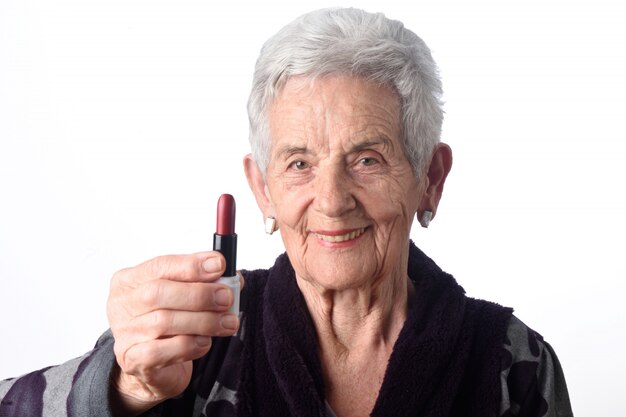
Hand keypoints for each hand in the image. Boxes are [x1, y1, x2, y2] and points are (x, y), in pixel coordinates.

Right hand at [106, 251, 241, 415]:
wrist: (151, 364)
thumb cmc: (169, 320)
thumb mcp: (182, 294)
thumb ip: (203, 281)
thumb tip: (232, 277)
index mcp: (130, 279)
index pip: (159, 265)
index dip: (191, 265)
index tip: (219, 265)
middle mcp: (122, 304)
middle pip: (157, 292)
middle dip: (199, 294)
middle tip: (226, 298)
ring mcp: (124, 333)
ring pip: (163, 322)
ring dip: (204, 321)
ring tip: (227, 323)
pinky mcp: (132, 359)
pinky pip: (162, 351)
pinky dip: (189, 345)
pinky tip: (204, 342)